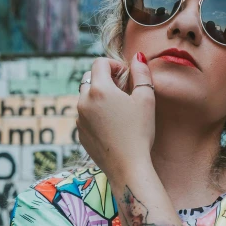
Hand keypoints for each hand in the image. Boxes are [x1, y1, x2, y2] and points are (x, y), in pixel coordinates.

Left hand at [77, 53, 155, 177]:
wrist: (127, 167)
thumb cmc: (139, 132)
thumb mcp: (146, 99)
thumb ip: (141, 74)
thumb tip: (137, 57)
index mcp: (99, 89)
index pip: (99, 63)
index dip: (114, 65)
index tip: (126, 76)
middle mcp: (83, 101)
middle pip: (89, 78)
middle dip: (105, 79)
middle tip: (122, 90)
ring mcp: (79, 118)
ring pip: (85, 97)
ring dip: (99, 96)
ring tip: (118, 109)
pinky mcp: (80, 133)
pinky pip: (84, 115)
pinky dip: (95, 113)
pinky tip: (112, 125)